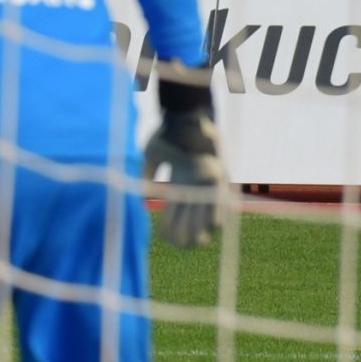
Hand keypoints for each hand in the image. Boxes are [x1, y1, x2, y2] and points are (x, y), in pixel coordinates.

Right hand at [143, 107, 223, 248]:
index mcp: (180, 180)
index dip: (170, 223)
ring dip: (204, 226)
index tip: (163, 237)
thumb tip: (141, 197)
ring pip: (207, 207)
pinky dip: (216, 211)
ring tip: (200, 243)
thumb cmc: (168, 132)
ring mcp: (208, 178)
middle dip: (188, 231)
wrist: (184, 114)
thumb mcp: (151, 156)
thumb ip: (148, 176)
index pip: (175, 207)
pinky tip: (215, 226)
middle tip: (185, 247)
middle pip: (192, 212)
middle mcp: (195, 182)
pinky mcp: (219, 171)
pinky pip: (219, 196)